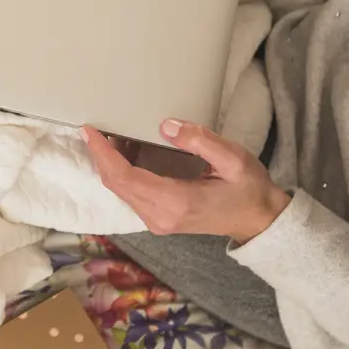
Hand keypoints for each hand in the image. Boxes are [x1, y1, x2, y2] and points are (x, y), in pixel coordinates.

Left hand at [82, 119, 289, 242]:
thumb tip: (166, 126)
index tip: (89, 131)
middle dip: (101, 156)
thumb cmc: (249, 189)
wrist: (258, 221)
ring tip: (111, 136)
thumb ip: (201, 140)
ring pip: (120, 191)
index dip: (103, 153)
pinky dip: (121, 173)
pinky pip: (130, 195)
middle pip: (115, 184)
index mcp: (175, 201)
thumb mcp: (234, 159)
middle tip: (95, 129)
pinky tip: (126, 153)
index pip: (124, 177)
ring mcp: (157, 222)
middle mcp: (159, 216)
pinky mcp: (158, 221)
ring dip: (111, 164)